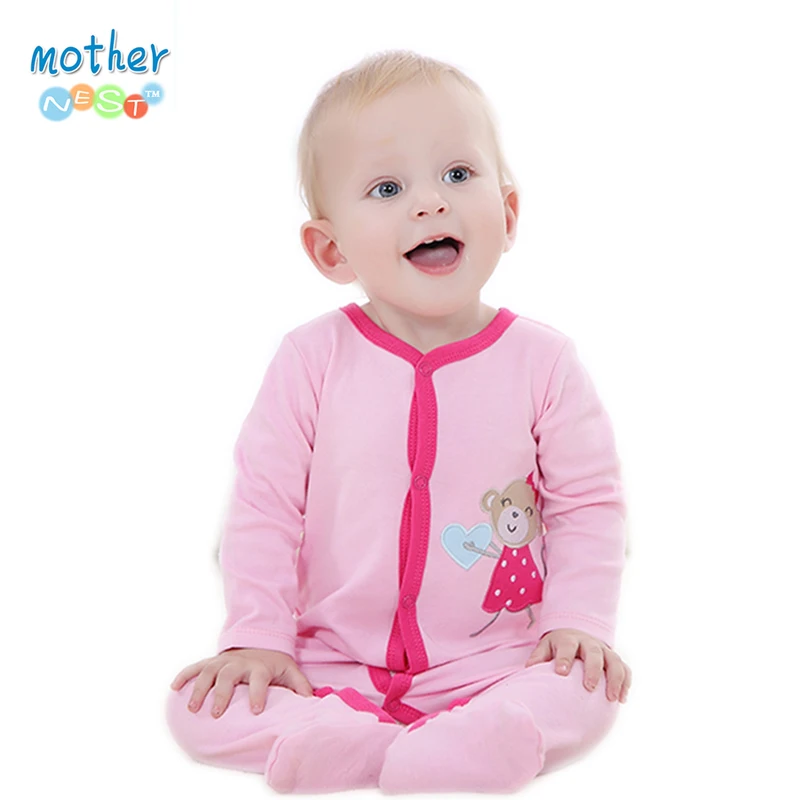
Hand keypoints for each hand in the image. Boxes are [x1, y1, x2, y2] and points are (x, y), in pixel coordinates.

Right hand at [170, 648, 313, 717]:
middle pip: (228, 675)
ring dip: (199, 688)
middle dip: (222, 694)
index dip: (258, 694)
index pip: (259, 680)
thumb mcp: (290, 670)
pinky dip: (183, 675)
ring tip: (192, 707)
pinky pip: (194, 667)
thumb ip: (300, 686)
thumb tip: (312, 702)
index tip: (255, 710)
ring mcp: (223, 661)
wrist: (258, 639)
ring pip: (208, 672)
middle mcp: (239, 663)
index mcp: (260, 667)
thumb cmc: (274, 662)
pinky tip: (174, 688)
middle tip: (216, 713)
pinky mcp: (211, 661)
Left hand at [525, 627, 630, 702]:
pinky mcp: (615, 659)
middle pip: (594, 653)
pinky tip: (622, 699)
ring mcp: (604, 650)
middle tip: (589, 687)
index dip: (565, 658)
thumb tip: (528, 670)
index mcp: (569, 639)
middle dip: (593, 669)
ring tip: (612, 698)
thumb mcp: (546, 647)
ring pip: (614, 661)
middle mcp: (589, 643)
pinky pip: (625, 669)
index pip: (567, 646)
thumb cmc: (558, 647)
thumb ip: (538, 657)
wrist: (576, 636)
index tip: (561, 672)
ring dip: (615, 678)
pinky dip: (626, 682)